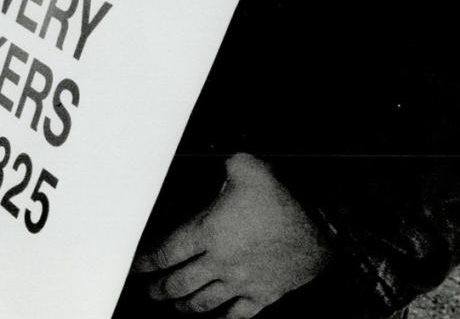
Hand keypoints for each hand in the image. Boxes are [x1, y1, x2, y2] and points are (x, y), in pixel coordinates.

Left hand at [132, 153, 334, 317]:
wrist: (326, 228)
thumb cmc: (285, 197)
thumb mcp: (247, 167)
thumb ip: (224, 163)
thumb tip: (217, 157)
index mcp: (209, 232)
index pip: (165, 253)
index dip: (144, 262)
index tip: (134, 266)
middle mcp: (221, 263)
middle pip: (178, 284)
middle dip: (157, 289)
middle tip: (146, 289)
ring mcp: (242, 283)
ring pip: (202, 303)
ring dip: (182, 306)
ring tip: (171, 304)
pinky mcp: (264, 295)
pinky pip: (236, 315)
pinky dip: (220, 318)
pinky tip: (212, 317)